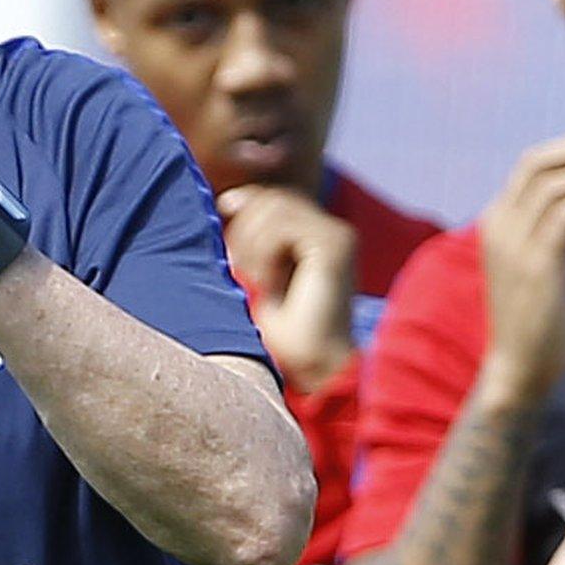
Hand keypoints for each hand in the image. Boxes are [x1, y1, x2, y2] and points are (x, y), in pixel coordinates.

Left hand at [218, 185, 358, 390]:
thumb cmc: (286, 332)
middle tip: (239, 267)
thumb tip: (229, 199)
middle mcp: (333, 230)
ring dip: (252, 244)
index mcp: (319, 235)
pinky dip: (264, 254)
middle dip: (244, 228)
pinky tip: (270, 283)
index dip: (245, 206)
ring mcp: (337, 236)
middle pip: (271, 198)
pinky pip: (282, 228)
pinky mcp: (333, 247)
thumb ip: (252, 239)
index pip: (274, 198)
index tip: (226, 232)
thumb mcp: (260, 274)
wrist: (314, 367)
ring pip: (274, 208)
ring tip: (257, 279)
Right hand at [476, 135, 564, 402]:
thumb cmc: (539, 312)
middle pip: (539, 163)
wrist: (521, 364)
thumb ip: (556, 220)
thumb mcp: (544, 255)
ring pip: (556, 184)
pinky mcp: (537, 263)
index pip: (531, 162)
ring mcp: (515, 244)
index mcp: (498, 219)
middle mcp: (499, 225)